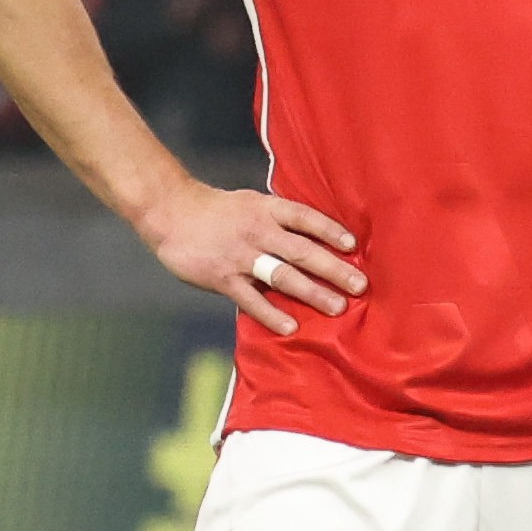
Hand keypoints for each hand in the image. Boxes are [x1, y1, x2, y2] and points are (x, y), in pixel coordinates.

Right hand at [140, 179, 366, 341]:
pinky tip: (290, 327)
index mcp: (267, 209)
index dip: (330, 231)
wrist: (171, 212)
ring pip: (282, 275)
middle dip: (333, 268)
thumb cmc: (217, 211)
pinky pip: (251, 299)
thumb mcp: (251, 203)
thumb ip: (279, 219)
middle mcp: (258, 231)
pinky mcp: (223, 278)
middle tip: (360, 286)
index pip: (305, 218)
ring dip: (312, 292)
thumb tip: (314, 237)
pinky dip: (271, 314)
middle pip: (302, 250)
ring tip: (337, 307)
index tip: (353, 246)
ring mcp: (241, 256)